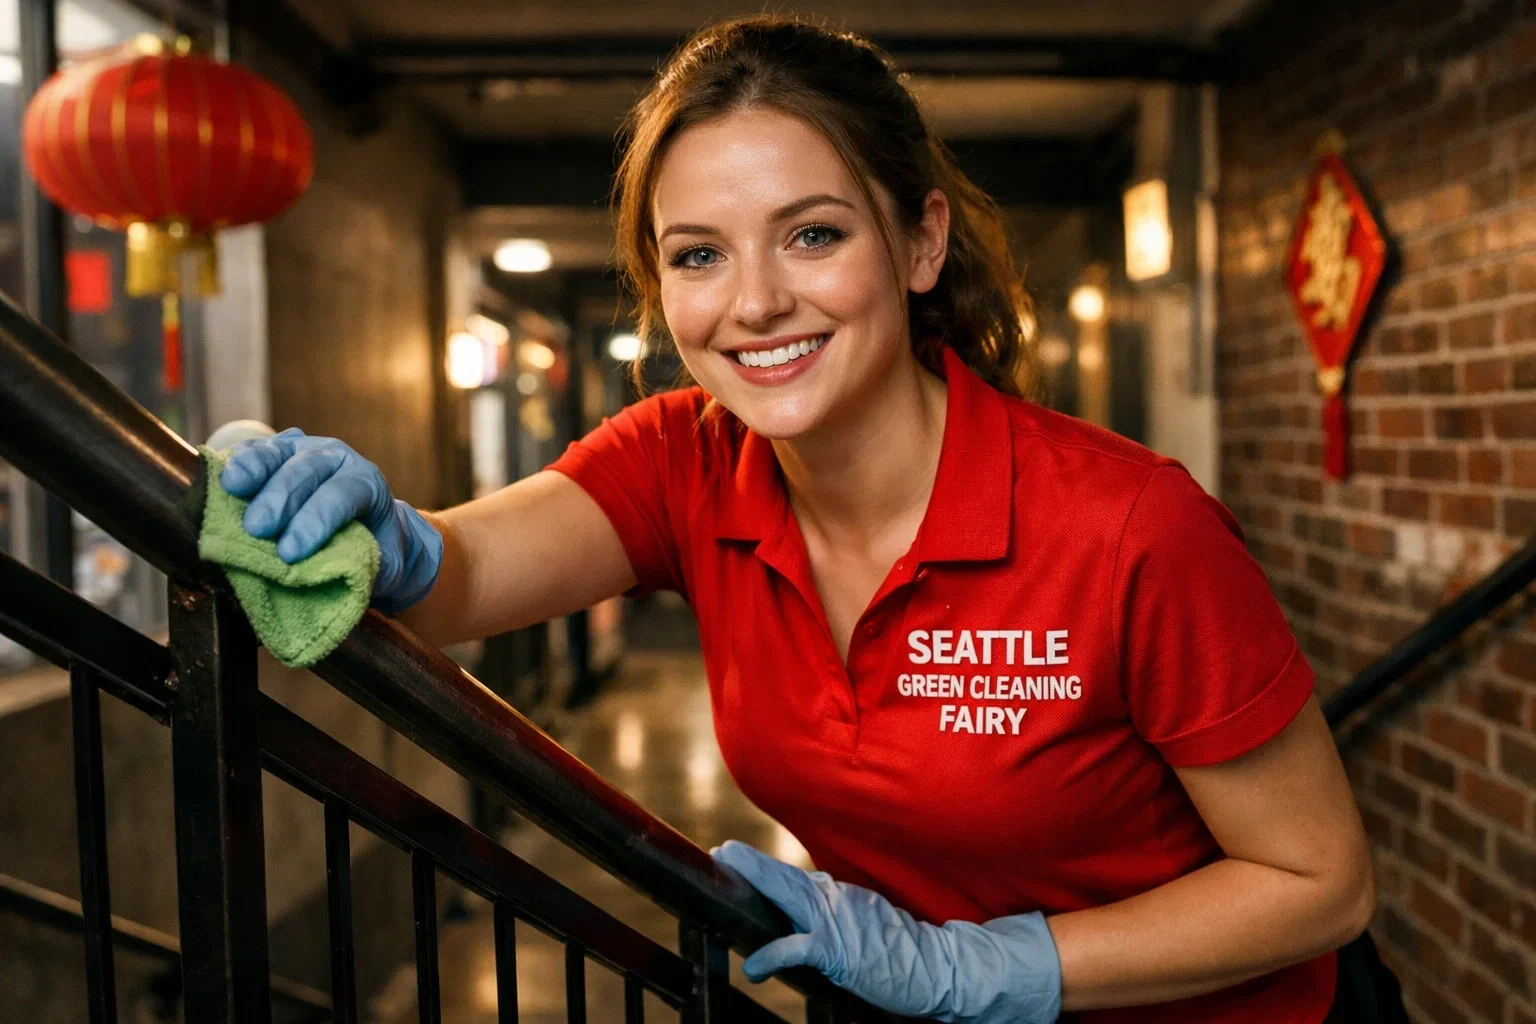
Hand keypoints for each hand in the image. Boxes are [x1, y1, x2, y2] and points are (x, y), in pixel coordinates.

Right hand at [219, 427, 443, 612]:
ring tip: (231, 488)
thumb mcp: (380, 564)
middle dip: (280, 499)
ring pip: (279, 451)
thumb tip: (328, 576)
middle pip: (307, 470)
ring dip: (254, 469)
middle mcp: (336, 458)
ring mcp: (304, 449)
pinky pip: (254, 450)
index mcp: (366, 483)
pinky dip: (237, 460)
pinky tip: (220, 474)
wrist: (373, 529)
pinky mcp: (276, 451)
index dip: (316, 521)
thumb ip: (362, 567)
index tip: (291, 552)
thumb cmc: (375, 549)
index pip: (342, 495)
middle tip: (257, 529)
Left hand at [712, 840, 1060, 1023]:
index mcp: (840, 895)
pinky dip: (771, 955)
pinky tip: (753, 966)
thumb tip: (810, 900)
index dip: (763, 867)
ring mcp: (836, 923)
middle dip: (752, 865)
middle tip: (723, 852)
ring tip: (726, 871)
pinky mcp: (838, 951)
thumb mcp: (866, 918)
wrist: (938, 966)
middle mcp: (835, 900)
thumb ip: (837, 908)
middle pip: (785, 878)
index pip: (795, 878)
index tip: (734, 854)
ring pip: (788, 898)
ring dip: (756, 883)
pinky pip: (798, 950)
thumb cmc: (901, 948)